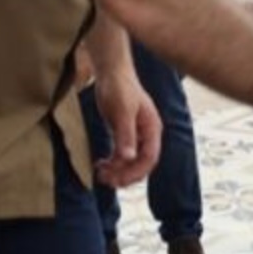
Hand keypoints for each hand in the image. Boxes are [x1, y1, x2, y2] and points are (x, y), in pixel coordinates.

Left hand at [92, 69, 161, 187]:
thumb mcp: (122, 112)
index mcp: (152, 129)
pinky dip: (112, 162)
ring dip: (117, 170)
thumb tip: (128, 158)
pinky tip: (100, 164)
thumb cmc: (120, 88)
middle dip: (125, 174)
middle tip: (106, 180)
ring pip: (130, 161)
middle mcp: (147, 134)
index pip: (149, 158)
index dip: (136, 172)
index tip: (119, 180)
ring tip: (100, 174)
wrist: (111, 73)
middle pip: (141, 163)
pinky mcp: (124, 133)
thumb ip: (126, 135)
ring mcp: (136, 134)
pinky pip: (121, 154)